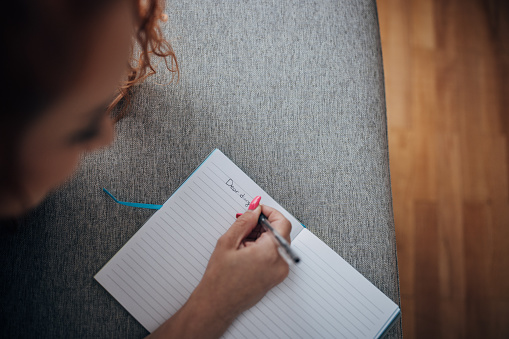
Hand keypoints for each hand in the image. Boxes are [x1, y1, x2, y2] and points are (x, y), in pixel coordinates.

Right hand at [194, 203, 291, 318]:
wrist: (217, 305)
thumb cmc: (220, 279)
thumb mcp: (228, 242)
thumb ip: (244, 222)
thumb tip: (255, 210)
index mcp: (270, 252)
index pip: (282, 222)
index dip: (269, 212)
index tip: (258, 210)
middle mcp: (280, 263)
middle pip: (280, 232)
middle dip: (263, 225)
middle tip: (245, 226)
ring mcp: (280, 272)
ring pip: (277, 243)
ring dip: (263, 237)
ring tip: (241, 243)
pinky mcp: (276, 278)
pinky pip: (275, 255)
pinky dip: (264, 248)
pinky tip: (245, 252)